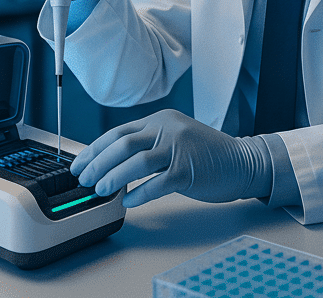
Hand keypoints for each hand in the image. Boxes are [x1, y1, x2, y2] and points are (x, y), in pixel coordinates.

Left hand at [72, 109, 272, 206]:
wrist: (243, 162)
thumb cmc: (206, 156)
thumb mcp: (174, 139)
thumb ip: (148, 146)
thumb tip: (111, 167)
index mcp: (160, 120)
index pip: (118, 132)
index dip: (94, 150)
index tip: (79, 165)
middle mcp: (167, 129)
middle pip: (123, 144)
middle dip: (98, 164)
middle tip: (85, 180)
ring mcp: (179, 148)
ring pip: (137, 162)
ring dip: (114, 177)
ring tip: (102, 191)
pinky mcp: (189, 169)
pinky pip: (157, 183)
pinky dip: (140, 193)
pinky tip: (129, 201)